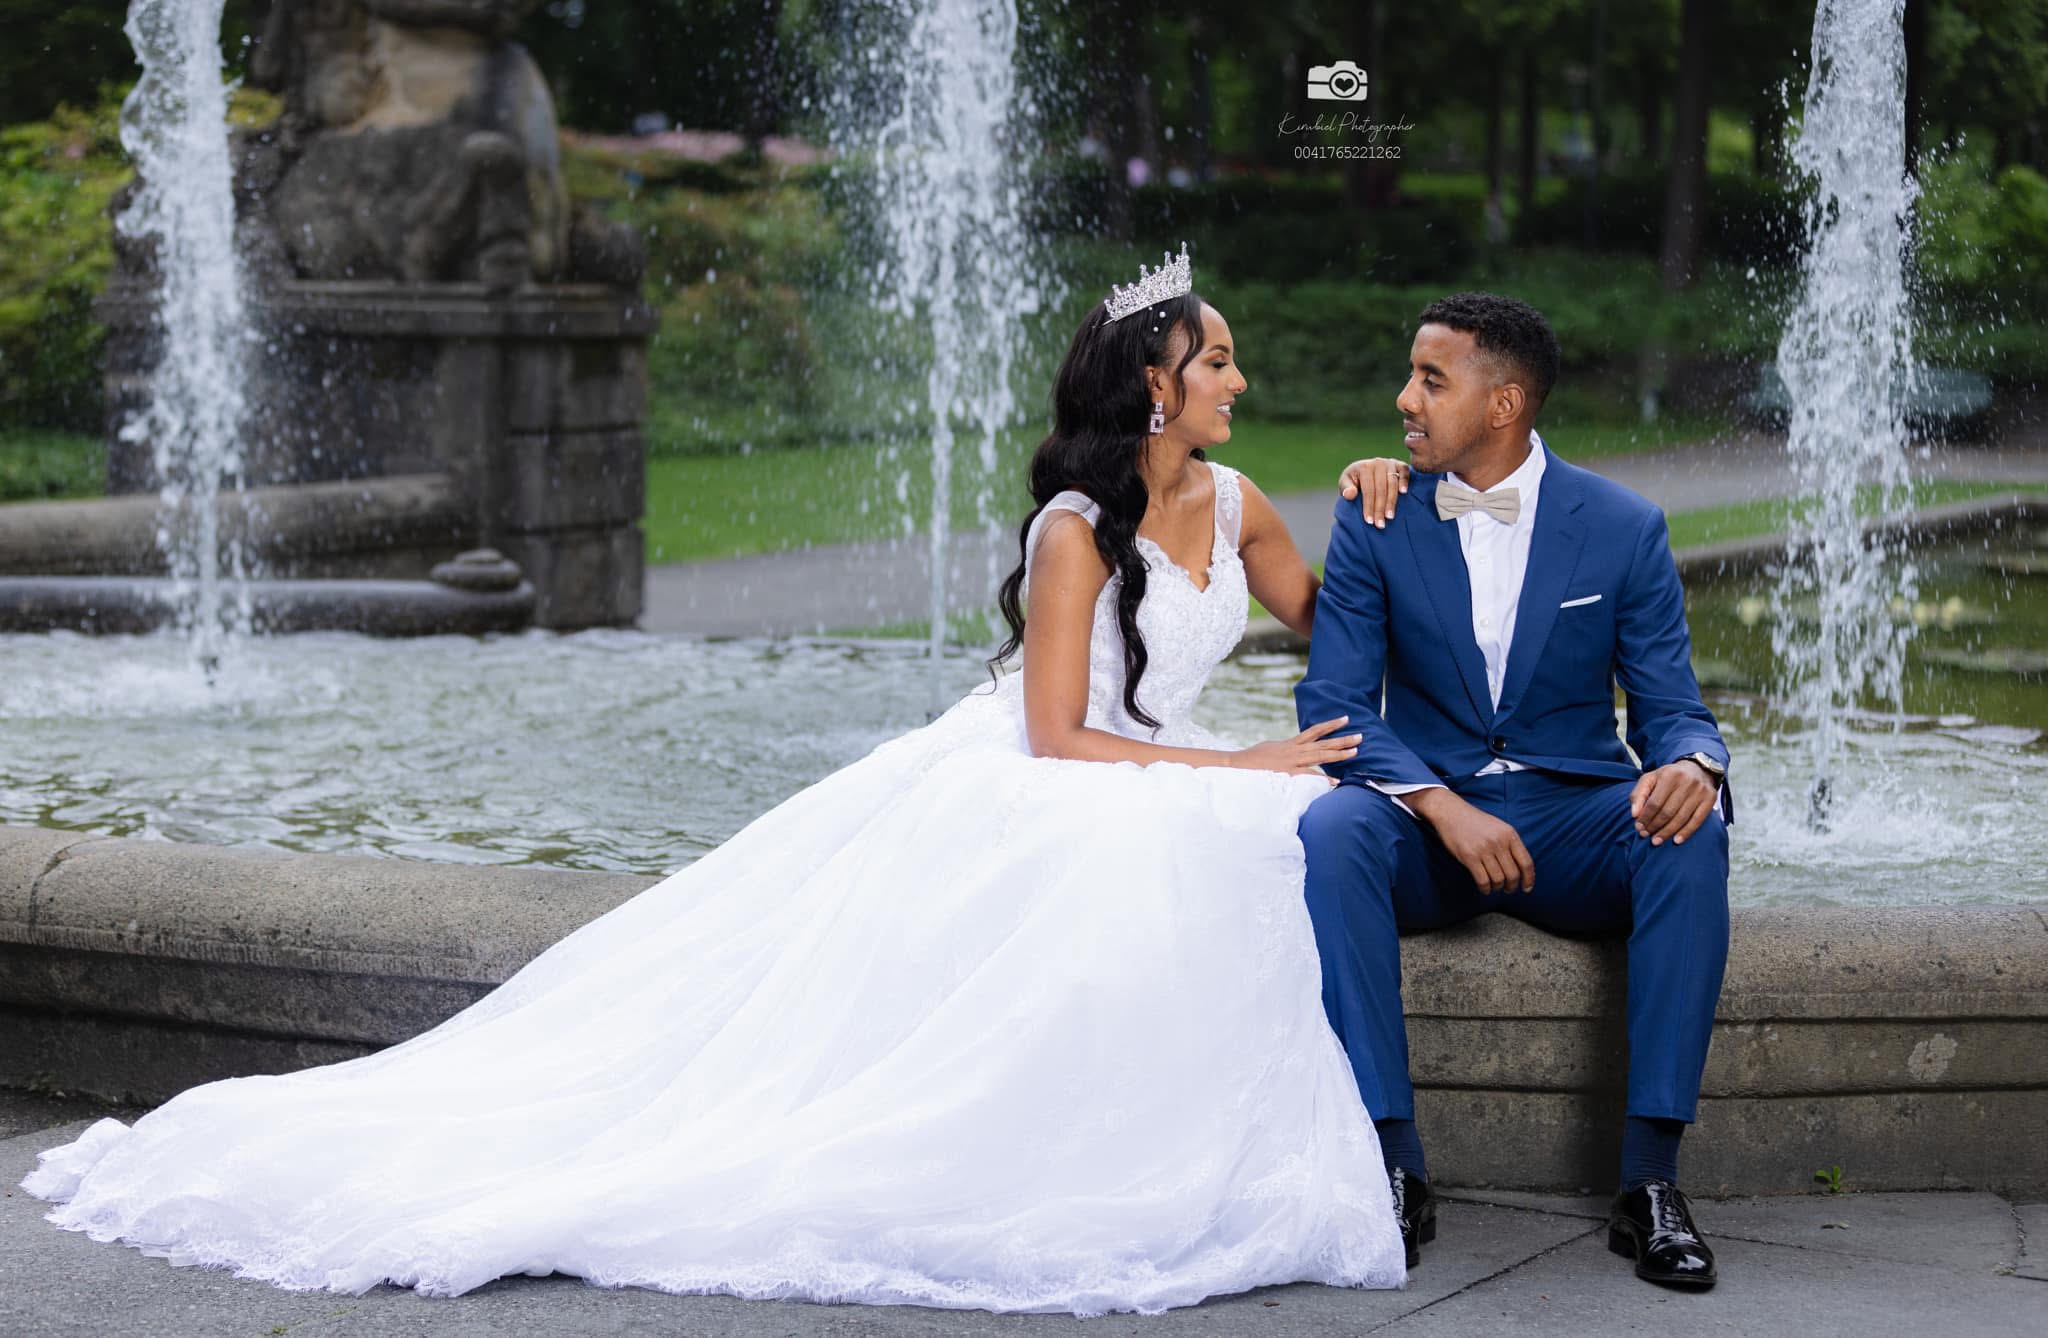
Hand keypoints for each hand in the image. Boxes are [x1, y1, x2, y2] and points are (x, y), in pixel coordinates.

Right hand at [1234, 716, 1361, 777]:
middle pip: (1323, 743)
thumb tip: (1292, 752)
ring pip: (1319, 755)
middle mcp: (1293, 750)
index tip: (1344, 720)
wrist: (1235, 765)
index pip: (1314, 731)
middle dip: (1342, 740)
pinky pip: (1308, 774)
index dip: (1330, 725)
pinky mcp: (1286, 773)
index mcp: (1290, 744)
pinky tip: (1335, 781)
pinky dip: (1322, 778)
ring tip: (1355, 751)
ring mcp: (1291, 761)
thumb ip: (1284, 750)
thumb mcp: (1270, 750)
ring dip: (1339, 754)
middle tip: (1361, 736)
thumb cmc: (1250, 761)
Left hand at [1339, 456, 1409, 529]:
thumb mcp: (1345, 483)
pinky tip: (1404, 492)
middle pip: (1381, 489)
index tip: (1369, 521)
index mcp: (1363, 467)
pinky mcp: (1399, 464)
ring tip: (1390, 517)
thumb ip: (1345, 489)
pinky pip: (1404, 471)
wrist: (1364, 472)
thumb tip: (1350, 494)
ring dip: (1391, 501)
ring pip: (1392, 484)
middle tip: (1380, 524)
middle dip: (1380, 508)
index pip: (1368, 490)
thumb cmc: (1354, 481)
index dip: (1368, 506)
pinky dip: (1404, 481)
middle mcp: (1377, 463)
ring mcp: (1389, 463)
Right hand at [1408, 788, 1534, 893]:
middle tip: (1508, 889)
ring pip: (1498, 879)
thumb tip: (1521, 869)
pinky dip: (1485, 889)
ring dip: (1497, 887)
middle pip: (1513, 874)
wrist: (1451, 812)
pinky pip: (1483, 880)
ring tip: (1494, 887)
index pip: (1526, 862)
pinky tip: (1484, 888)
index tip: (1526, 888)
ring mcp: (1484, 849)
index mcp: (1509, 834)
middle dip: (1512, 886)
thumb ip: (1510, 844)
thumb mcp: (1499, 827)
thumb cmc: (1476, 822)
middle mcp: (1499, 842)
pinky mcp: (1469, 856)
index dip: (1529, 879)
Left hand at [1629, 761, 1719, 845]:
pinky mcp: (1710, 799)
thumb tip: (1634, 814)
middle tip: (1646, 835)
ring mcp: (1700, 791)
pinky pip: (1697, 820)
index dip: (1645, 817)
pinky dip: (1686, 832)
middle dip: (1654, 826)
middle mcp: (1686, 782)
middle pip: (1667, 811)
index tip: (1638, 827)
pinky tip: (1676, 840)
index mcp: (1669, 775)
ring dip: (1667, 832)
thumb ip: (1638, 794)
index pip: (1654, 802)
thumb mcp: (1650, 779)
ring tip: (1657, 840)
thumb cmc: (1669, 777)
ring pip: (1681, 818)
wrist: (1697, 769)